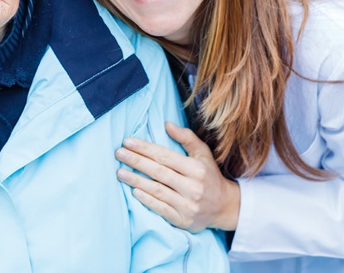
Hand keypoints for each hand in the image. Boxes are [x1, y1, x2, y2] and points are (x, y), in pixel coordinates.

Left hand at [115, 121, 240, 231]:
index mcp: (196, 168)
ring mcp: (187, 205)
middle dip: (136, 161)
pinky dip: (146, 200)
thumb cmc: (210, 176)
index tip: (127, 142)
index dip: (145, 148)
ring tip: (120, 172)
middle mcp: (192, 187)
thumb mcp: (203, 154)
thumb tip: (167, 124)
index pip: (165, 156)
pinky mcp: (182, 220)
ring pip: (157, 190)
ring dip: (136, 181)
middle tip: (119, 153)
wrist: (225, 207)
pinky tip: (134, 192)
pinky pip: (161, 208)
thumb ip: (186, 138)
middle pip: (158, 172)